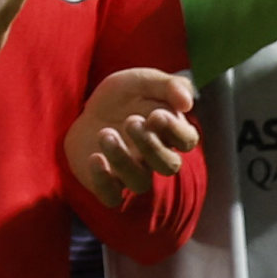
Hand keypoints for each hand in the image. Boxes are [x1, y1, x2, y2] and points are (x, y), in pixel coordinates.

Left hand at [65, 67, 199, 210]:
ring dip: (123, 159)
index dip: (177, 131)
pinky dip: (104, 182)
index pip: (188, 141)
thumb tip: (188, 102)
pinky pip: (111, 196)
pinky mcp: (106, 181)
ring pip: (140, 182)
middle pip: (168, 166)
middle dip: (151, 145)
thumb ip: (168, 85)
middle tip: (130, 120)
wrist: (88, 109)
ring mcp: (131, 171)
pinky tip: (94, 158)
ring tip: (106, 133)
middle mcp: (154, 156)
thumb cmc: (124, 96)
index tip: (156, 115)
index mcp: (170, 132)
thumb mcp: (143, 81)